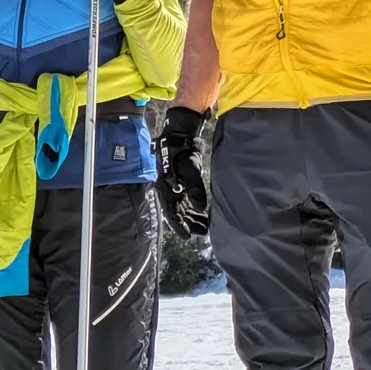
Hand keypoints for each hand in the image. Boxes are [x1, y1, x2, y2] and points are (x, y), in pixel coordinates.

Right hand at [154, 105, 210, 238]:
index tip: (189, 236)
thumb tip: (200, 207)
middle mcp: (167, 189)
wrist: (179, 133)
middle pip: (177, 212)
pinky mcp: (179, 181)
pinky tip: (201, 212)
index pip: (171, 212)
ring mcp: (173, 186)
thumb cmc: (182, 149)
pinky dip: (193, 207)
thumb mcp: (190, 167)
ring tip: (205, 226)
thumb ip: (195, 188)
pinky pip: (185, 200)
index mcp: (165, 187)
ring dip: (192, 216)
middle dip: (189, 223)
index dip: (180, 226)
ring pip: (182, 207)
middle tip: (204, 232)